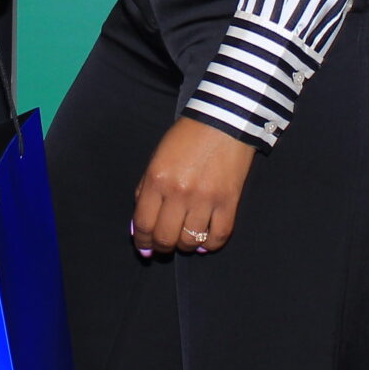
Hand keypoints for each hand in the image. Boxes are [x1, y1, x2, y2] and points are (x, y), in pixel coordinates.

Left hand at [131, 118, 255, 255]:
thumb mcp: (156, 159)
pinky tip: (203, 241)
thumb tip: (139, 228)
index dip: (142, 241)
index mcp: (157, 180)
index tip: (144, 248)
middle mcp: (179, 192)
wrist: (223, 121)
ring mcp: (205, 198)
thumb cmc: (186, 139)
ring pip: (190, 241)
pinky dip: (209, 244)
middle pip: (165, 237)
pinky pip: (218, 236)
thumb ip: (145, 192)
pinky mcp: (228, 201)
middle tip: (163, 246)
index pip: (143, 224)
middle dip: (161, 247)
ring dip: (184, 246)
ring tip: (184, 240)